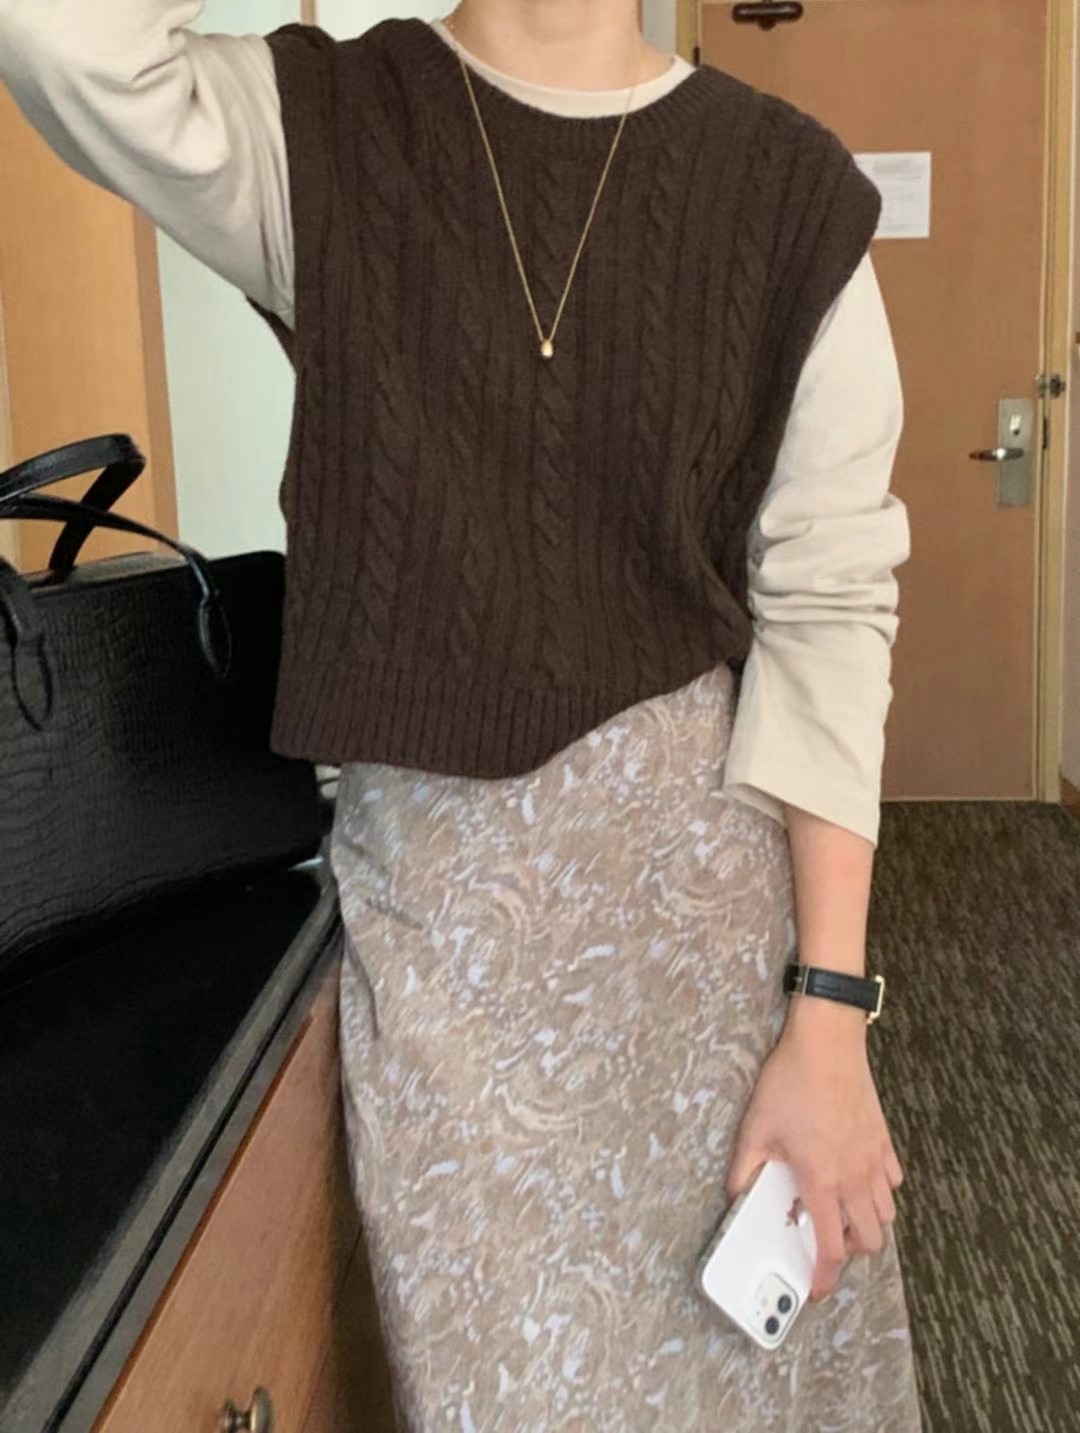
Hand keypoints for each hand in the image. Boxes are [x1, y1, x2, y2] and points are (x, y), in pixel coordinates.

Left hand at [722, 1005, 904, 1302]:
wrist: (827, 1042)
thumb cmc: (791, 1081)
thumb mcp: (755, 1127)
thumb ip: (744, 1169)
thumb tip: (734, 1197)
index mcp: (821, 1180)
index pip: (830, 1246)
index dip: (823, 1277)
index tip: (815, 1289)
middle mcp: (854, 1177)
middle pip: (869, 1240)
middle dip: (849, 1253)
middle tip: (825, 1243)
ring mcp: (874, 1158)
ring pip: (886, 1215)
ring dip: (867, 1224)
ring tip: (840, 1213)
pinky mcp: (884, 1139)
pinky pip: (892, 1181)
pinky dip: (880, 1191)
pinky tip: (858, 1179)